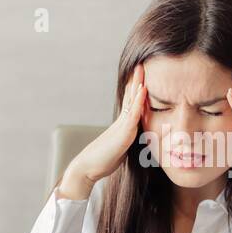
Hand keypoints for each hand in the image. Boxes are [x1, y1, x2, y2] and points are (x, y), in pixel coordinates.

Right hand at [58, 63, 147, 199]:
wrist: (88, 168)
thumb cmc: (103, 161)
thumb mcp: (121, 149)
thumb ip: (128, 142)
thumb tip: (133, 143)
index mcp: (122, 125)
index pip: (131, 103)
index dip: (135, 90)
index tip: (141, 77)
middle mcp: (122, 122)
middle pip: (131, 96)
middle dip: (136, 80)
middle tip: (140, 64)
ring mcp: (122, 125)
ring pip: (132, 101)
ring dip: (137, 84)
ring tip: (141, 68)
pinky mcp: (124, 132)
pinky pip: (133, 113)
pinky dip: (139, 100)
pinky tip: (143, 89)